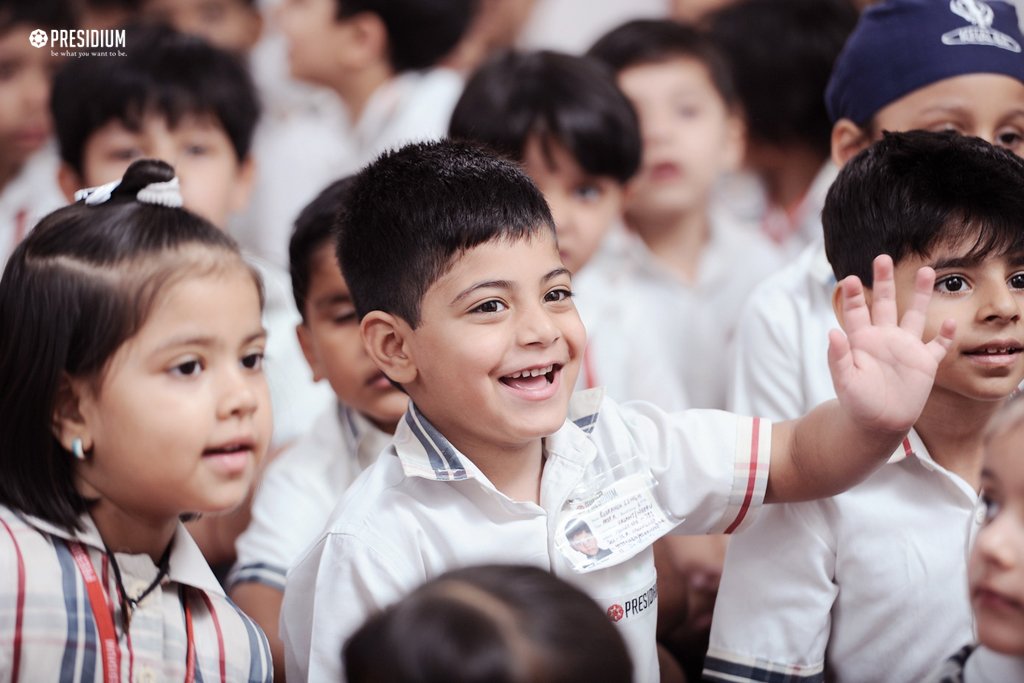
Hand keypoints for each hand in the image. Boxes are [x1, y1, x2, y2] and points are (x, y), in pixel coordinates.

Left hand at [828, 255, 955, 432]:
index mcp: (861, 340)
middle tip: (883, 258)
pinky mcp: (924, 363)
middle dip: (883, 281)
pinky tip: (950, 321)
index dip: (852, 295)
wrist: (877, 424)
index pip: (856, 312)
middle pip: (884, 303)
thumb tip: (832, 332)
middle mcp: (884, 338)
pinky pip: (938, 346)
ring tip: (927, 271)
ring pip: (914, 315)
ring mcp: (906, 349)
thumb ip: (838, 357)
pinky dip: (946, 335)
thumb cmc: (857, 403)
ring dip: (920, 295)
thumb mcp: (844, 380)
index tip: (849, 278)